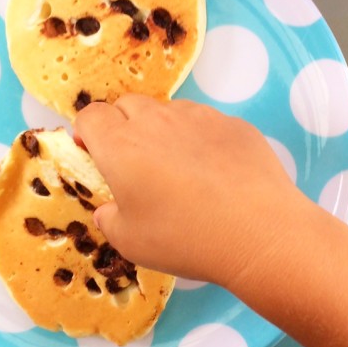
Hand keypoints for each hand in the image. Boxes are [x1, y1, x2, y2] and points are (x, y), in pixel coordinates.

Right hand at [73, 95, 303, 284]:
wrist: (258, 232)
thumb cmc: (185, 238)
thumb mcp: (130, 242)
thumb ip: (110, 219)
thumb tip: (109, 209)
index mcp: (121, 145)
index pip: (91, 115)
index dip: (88, 132)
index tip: (95, 155)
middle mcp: (157, 120)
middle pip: (128, 105)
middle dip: (123, 126)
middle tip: (136, 164)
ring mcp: (199, 117)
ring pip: (169, 110)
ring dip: (163, 130)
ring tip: (179, 168)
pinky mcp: (234, 124)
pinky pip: (206, 121)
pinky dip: (200, 138)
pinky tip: (216, 172)